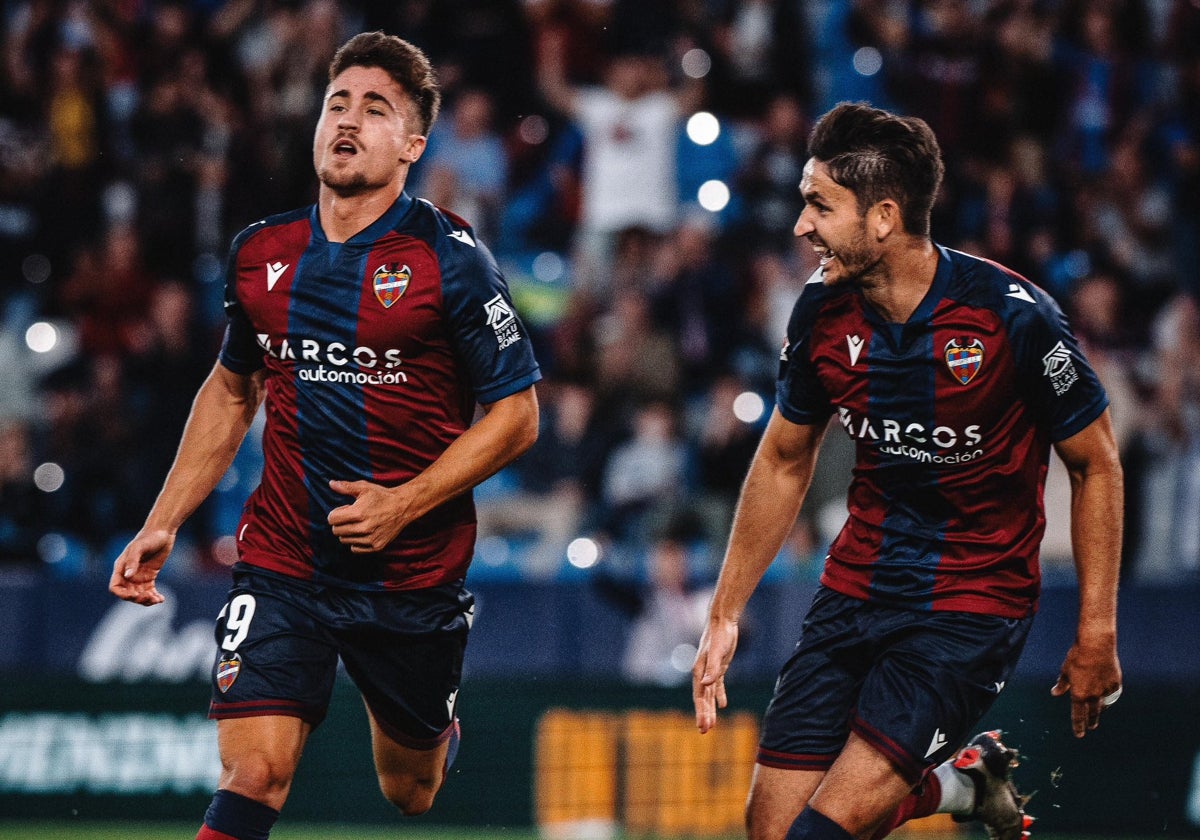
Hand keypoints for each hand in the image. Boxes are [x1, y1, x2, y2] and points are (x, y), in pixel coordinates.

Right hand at [109, 530, 173, 605]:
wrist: (162, 532)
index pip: (115, 587)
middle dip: (137, 598)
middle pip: (127, 594)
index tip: (134, 595)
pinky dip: (154, 597)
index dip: (122, 594)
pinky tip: (161, 599)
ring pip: (139, 595)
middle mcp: (128, 574)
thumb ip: (133, 561)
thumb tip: (128, 576)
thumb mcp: (139, 547)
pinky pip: (149, 591)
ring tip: (157, 599)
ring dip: (146, 600)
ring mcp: (138, 576)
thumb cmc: (149, 537)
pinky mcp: (149, 577)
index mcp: (121, 567)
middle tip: (150, 597)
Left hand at [328, 479, 406, 552]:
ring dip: (348, 532)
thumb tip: (331, 483)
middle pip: (336, 531)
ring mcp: (371, 539)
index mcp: (358, 513)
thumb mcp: (364, 487)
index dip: (335, 513)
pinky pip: (355, 549)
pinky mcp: (376, 546)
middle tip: (352, 516)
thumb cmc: (382, 496)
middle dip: (340, 523)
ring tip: (359, 523)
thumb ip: (345, 487)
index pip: (332, 519)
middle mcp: (364, 528)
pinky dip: (356, 541)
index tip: (345, 509)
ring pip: (344, 540)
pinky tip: (364, 532)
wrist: (403, 507)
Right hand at [692, 618, 737, 733]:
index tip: (703, 727)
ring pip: (709, 694)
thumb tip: (706, 684)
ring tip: (712, 724)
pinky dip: (719, 696)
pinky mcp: (719, 667)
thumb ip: (712, 668)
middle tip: (705, 731)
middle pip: (702, 698)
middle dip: (703, 715)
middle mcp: (702, 673)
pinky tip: (723, 705)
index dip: (701, 712)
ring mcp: (710, 670)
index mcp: (699, 671)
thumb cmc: (719, 635)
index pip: (699, 697)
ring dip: (710, 709)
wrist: (722, 621)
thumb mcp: (717, 652)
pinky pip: (717, 686)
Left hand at [1050, 639, 1121, 737]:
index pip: (1078, 716)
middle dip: (1091, 721)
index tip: (1079, 735)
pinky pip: (1111, 692)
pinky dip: (1108, 692)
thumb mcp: (1065, 670)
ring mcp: (1106, 690)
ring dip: (1100, 708)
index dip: (1078, 726)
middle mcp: (1093, 695)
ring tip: (1098, 711)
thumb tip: (1055, 693)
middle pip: (1093, 713)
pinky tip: (1106, 690)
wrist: (1096, 645)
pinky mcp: (1116, 683)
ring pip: (1103, 704)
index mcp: (1078, 694)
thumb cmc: (1077, 656)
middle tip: (1091, 727)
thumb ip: (1062, 684)